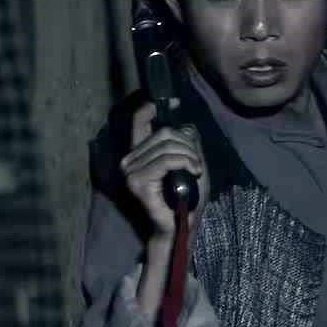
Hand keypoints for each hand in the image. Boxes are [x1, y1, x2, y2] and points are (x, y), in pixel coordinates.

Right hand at [120, 101, 207, 238]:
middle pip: (164, 132)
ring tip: (195, 170)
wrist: (182, 226)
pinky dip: (186, 162)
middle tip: (196, 163)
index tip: (174, 101)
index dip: (152, 107)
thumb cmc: (187, 197)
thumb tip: (185, 125)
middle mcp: (129, 160)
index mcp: (139, 153)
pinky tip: (193, 172)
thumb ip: (188, 143)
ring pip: (168, 145)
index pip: (139, 121)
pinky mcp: (138, 182)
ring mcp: (131, 171)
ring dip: (190, 155)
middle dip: (187, 144)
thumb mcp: (192, 163)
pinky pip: (168, 160)